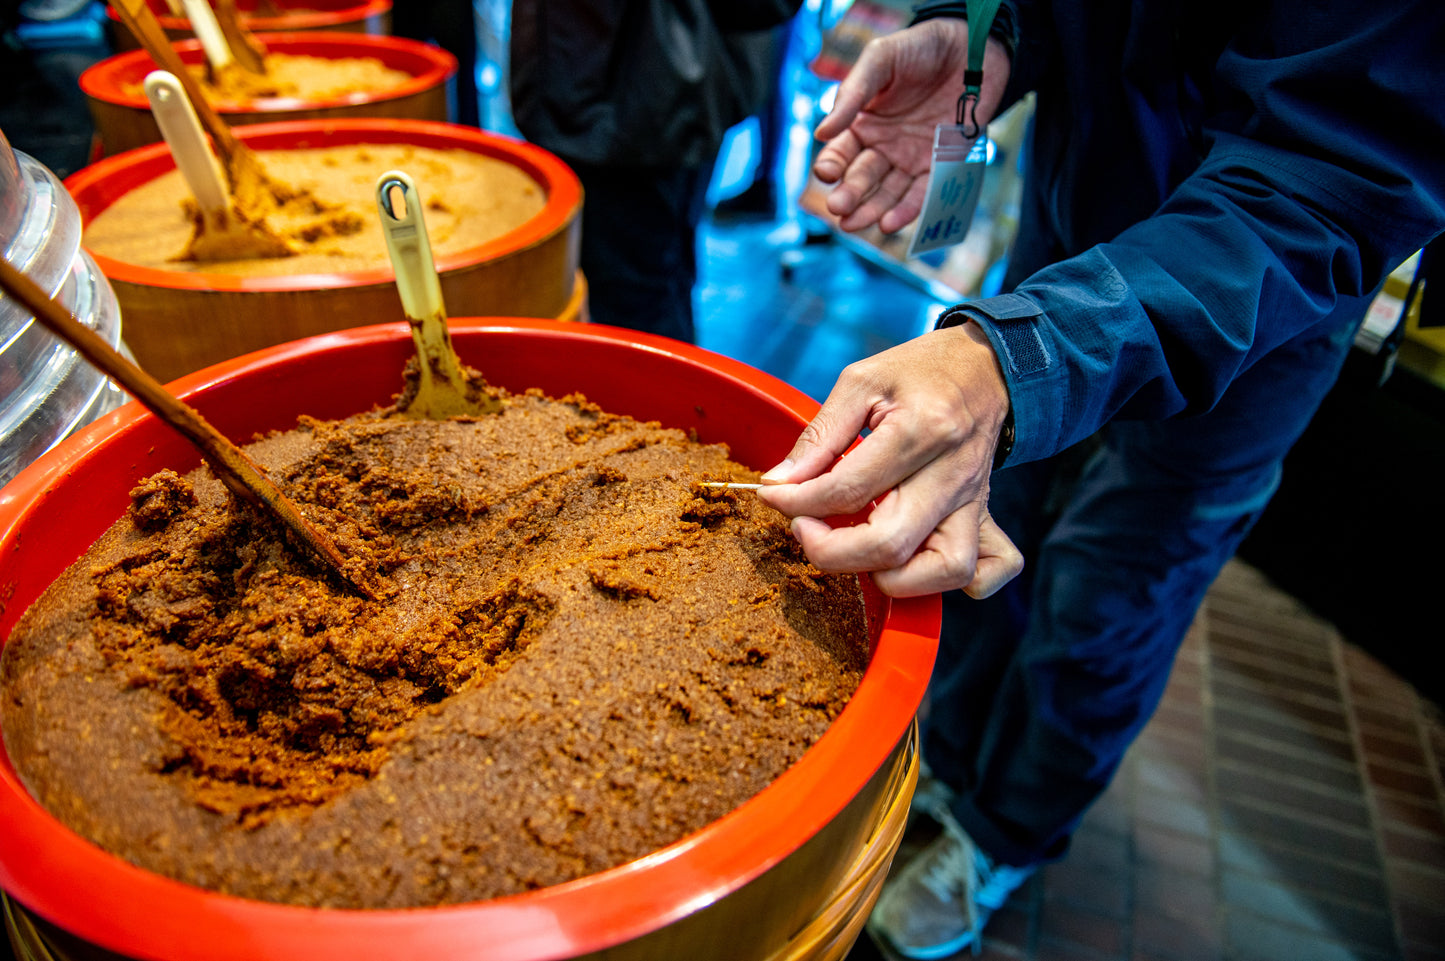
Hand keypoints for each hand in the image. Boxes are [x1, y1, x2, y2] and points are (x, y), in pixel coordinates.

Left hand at [756, 323, 1022, 597]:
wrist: (984, 366)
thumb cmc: (920, 372)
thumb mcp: (861, 382)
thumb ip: (819, 435)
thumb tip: (780, 483)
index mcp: (921, 429)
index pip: (848, 489)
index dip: (797, 502)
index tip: (774, 496)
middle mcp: (953, 473)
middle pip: (891, 543)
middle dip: (831, 550)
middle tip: (806, 527)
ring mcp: (975, 500)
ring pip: (945, 569)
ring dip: (891, 575)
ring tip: (857, 547)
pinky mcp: (985, 516)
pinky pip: (988, 570)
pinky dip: (953, 583)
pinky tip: (914, 565)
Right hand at [812, 18, 1010, 233]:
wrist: (972, 47)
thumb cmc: (921, 48)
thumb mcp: (880, 60)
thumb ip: (851, 94)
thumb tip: (821, 132)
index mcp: (863, 124)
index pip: (841, 153)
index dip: (831, 165)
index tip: (826, 173)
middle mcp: (884, 147)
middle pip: (861, 178)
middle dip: (848, 194)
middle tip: (838, 207)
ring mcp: (911, 159)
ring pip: (887, 193)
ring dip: (870, 210)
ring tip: (854, 224)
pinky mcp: (940, 166)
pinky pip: (922, 194)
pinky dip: (906, 211)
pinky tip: (888, 223)